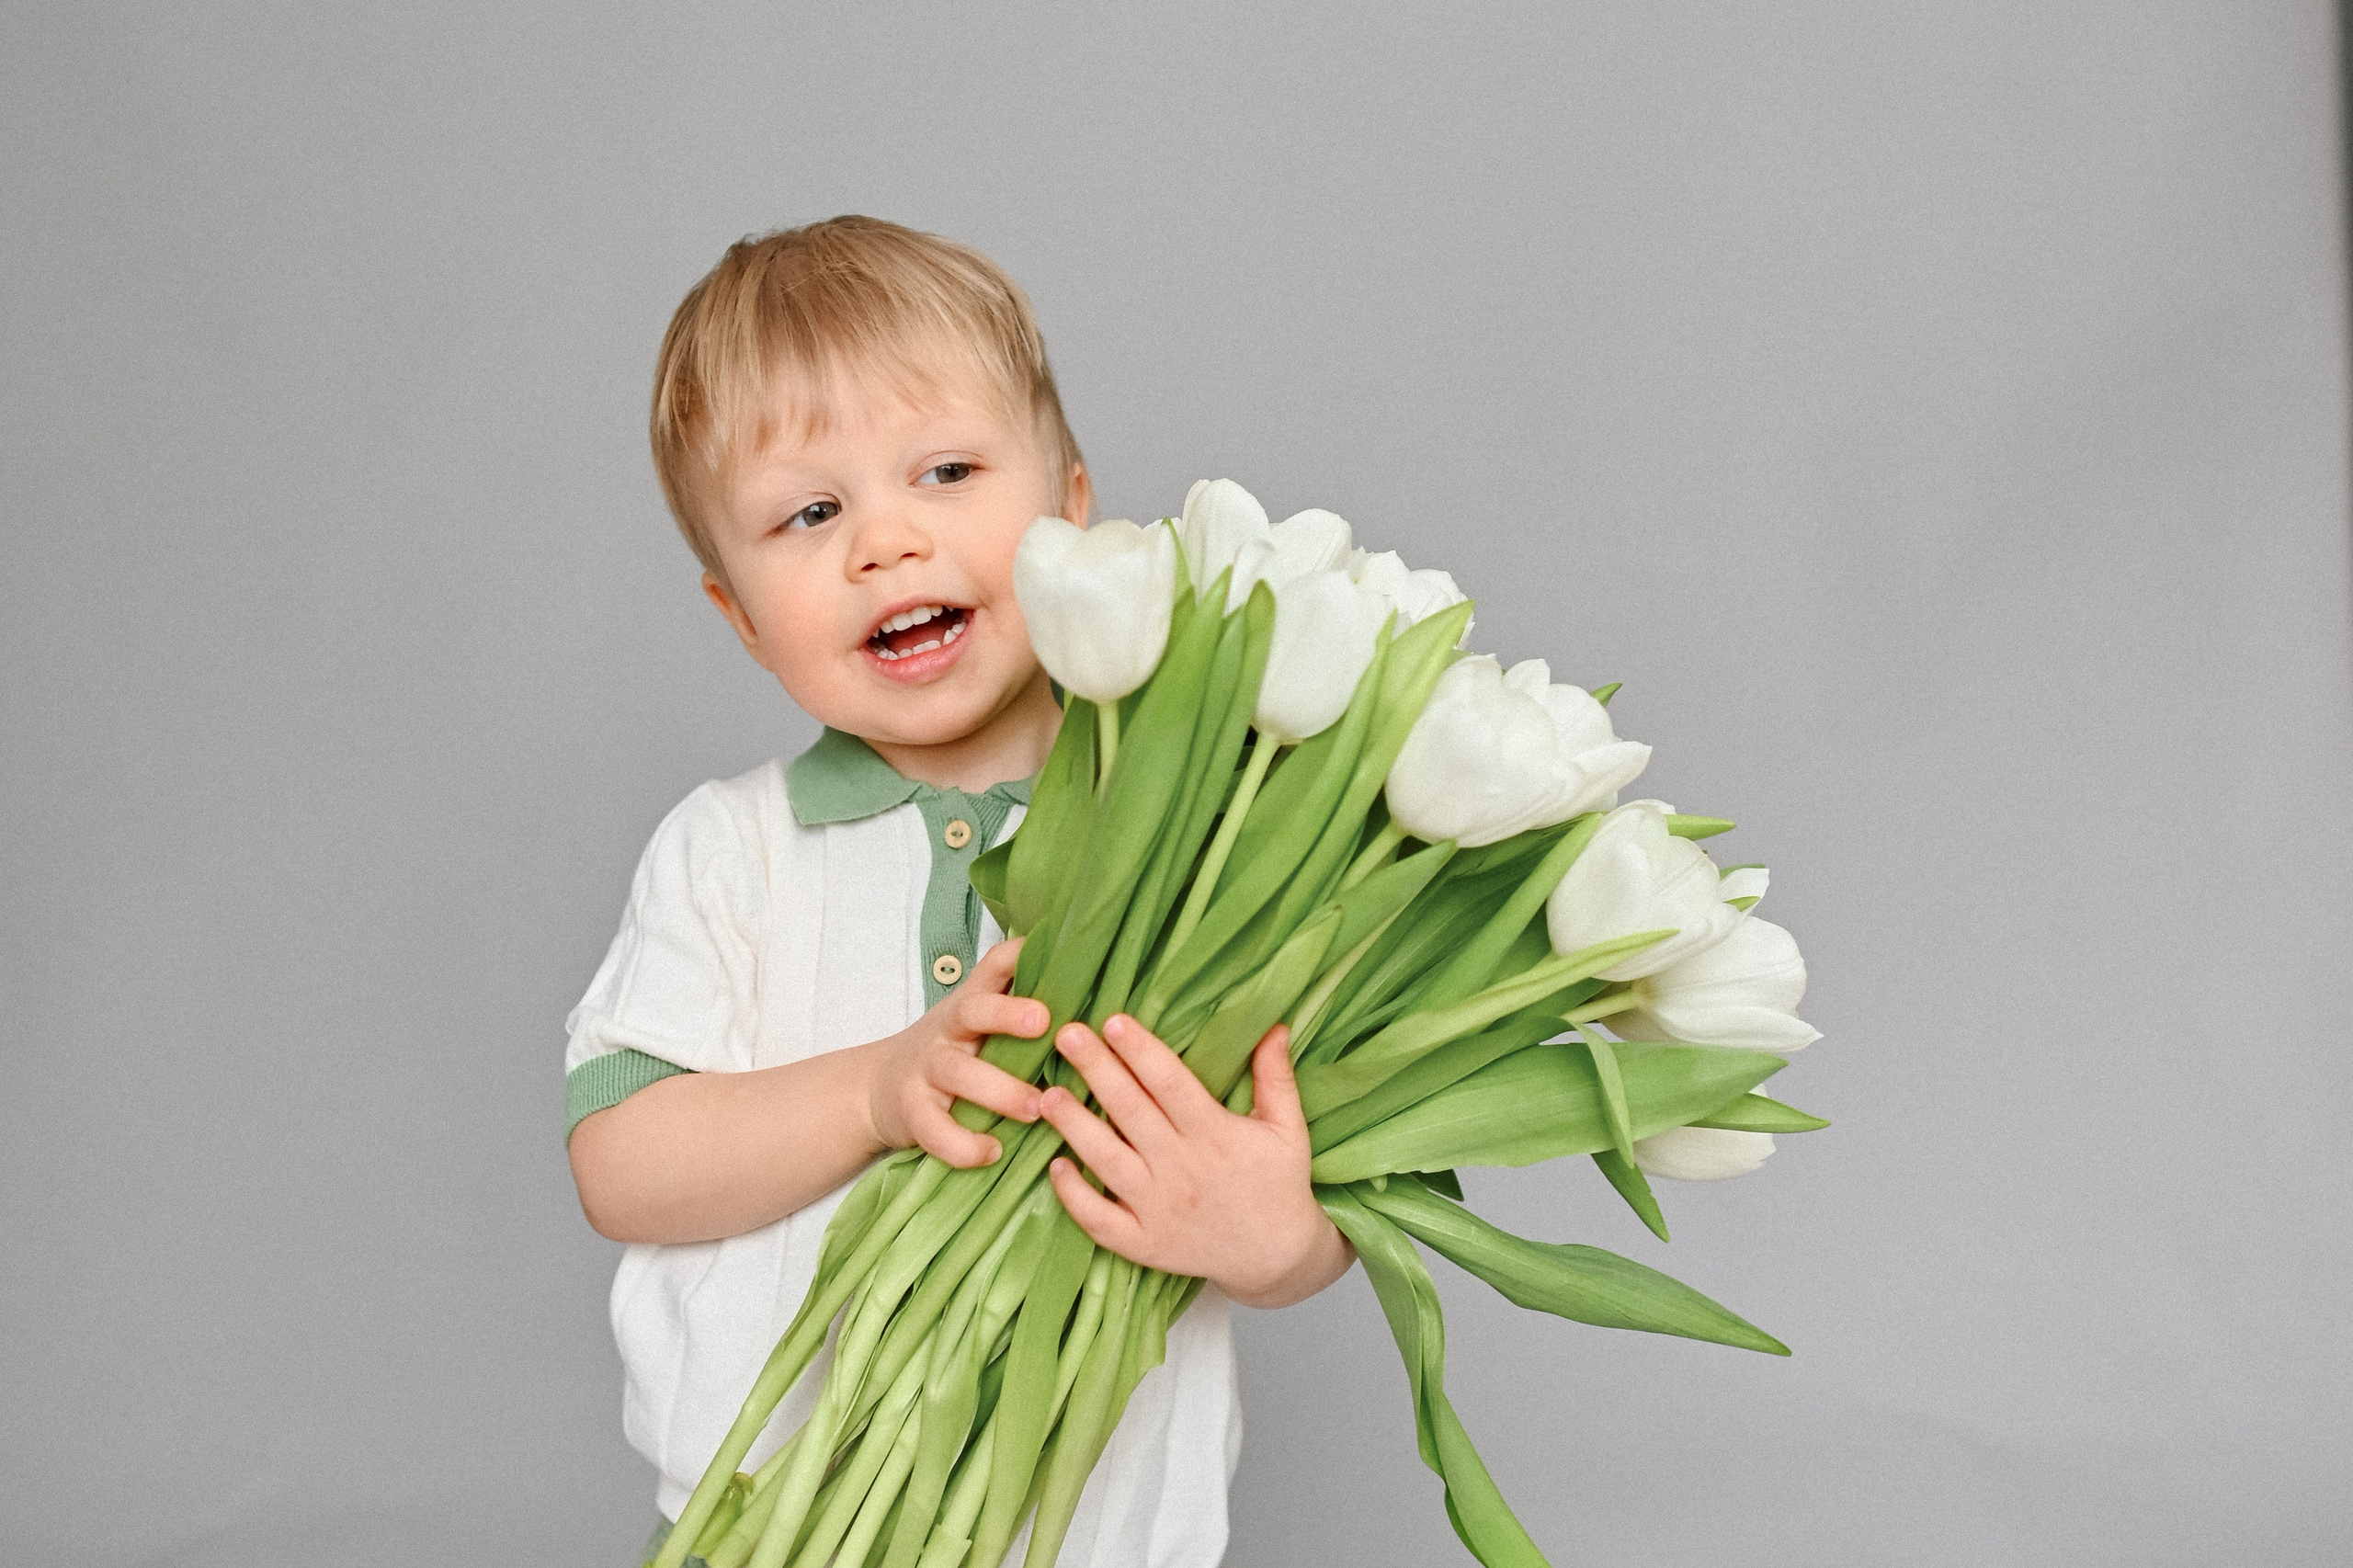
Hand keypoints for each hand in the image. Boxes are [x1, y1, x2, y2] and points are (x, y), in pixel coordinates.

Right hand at [863, 939, 1047, 1167]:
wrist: (878, 1089)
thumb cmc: (951, 1056)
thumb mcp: (978, 1027)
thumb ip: (1019, 1015)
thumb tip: (1093, 1011)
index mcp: (972, 1005)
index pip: (994, 966)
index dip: (1019, 954)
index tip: (1054, 949)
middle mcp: (948, 1030)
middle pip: (972, 1010)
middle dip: (1007, 1014)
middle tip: (1044, 1023)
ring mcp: (926, 1069)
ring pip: (960, 1073)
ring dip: (1000, 1090)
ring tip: (1036, 1108)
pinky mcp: (912, 1112)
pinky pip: (936, 1130)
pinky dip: (964, 1145)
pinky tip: (993, 1152)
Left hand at [1039, 1015, 1353, 1308]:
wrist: (1276, 1258)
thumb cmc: (1280, 1183)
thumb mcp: (1288, 1128)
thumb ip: (1276, 1076)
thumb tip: (1274, 1025)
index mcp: (1217, 1137)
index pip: (1171, 1084)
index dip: (1141, 1051)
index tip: (1113, 1020)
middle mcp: (1183, 1171)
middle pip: (1131, 1112)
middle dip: (1097, 1070)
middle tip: (1066, 1034)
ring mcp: (1159, 1211)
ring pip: (1107, 1162)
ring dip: (1074, 1127)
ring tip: (1046, 1095)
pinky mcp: (1144, 1245)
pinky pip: (1100, 1221)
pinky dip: (1074, 1197)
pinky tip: (1055, 1167)